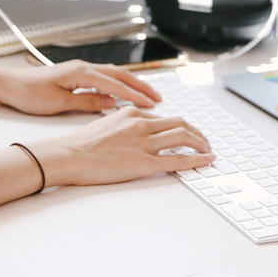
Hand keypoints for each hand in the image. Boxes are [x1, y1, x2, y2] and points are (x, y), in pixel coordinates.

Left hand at [0, 60, 161, 114]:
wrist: (9, 84)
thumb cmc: (28, 94)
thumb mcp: (57, 104)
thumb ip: (85, 102)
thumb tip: (109, 102)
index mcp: (80, 73)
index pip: (115, 84)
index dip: (135, 95)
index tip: (151, 104)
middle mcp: (83, 67)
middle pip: (119, 75)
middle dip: (140, 87)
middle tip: (158, 99)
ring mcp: (80, 69)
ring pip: (113, 75)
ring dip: (131, 84)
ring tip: (146, 96)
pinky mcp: (75, 75)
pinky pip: (103, 78)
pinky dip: (118, 84)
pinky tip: (122, 94)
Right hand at [31, 105, 214, 186]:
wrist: (70, 155)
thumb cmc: (81, 144)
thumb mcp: (105, 124)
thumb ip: (123, 124)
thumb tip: (133, 130)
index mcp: (131, 113)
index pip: (163, 117)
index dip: (178, 125)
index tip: (185, 132)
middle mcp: (141, 124)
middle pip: (179, 123)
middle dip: (195, 131)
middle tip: (203, 140)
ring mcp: (145, 143)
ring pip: (183, 136)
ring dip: (200, 142)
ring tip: (208, 149)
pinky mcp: (145, 163)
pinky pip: (178, 159)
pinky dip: (197, 159)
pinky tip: (207, 160)